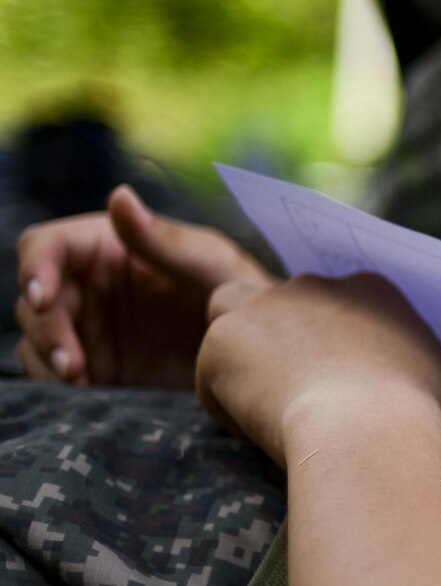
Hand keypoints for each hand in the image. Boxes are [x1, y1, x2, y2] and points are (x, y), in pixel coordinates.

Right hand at [16, 186, 273, 387]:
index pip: (46, 246)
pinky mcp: (95, 363)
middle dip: (45, 327)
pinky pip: (52, 370)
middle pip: (35, 297)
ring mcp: (88, 324)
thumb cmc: (243, 290)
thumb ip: (163, 239)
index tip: (42, 298)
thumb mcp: (211, 263)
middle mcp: (89, 282)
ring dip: (47, 355)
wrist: (260, 351)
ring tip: (78, 377)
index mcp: (108, 245)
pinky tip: (84, 389)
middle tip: (71, 362)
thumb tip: (119, 196)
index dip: (35, 268)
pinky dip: (56, 380)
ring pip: (37, 335)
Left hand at [196, 273, 440, 466]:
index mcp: (371, 289)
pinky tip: (255, 433)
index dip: (336, 344)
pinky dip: (228, 404)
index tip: (345, 384)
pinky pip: (213, 374)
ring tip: (262, 400)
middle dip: (288, 344)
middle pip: (287, 304)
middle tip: (303, 397)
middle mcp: (315, 284)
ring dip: (242, 349)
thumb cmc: (420, 414)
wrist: (368, 431)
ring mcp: (265, 306)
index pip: (340, 303)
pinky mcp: (223, 340)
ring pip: (231, 312)